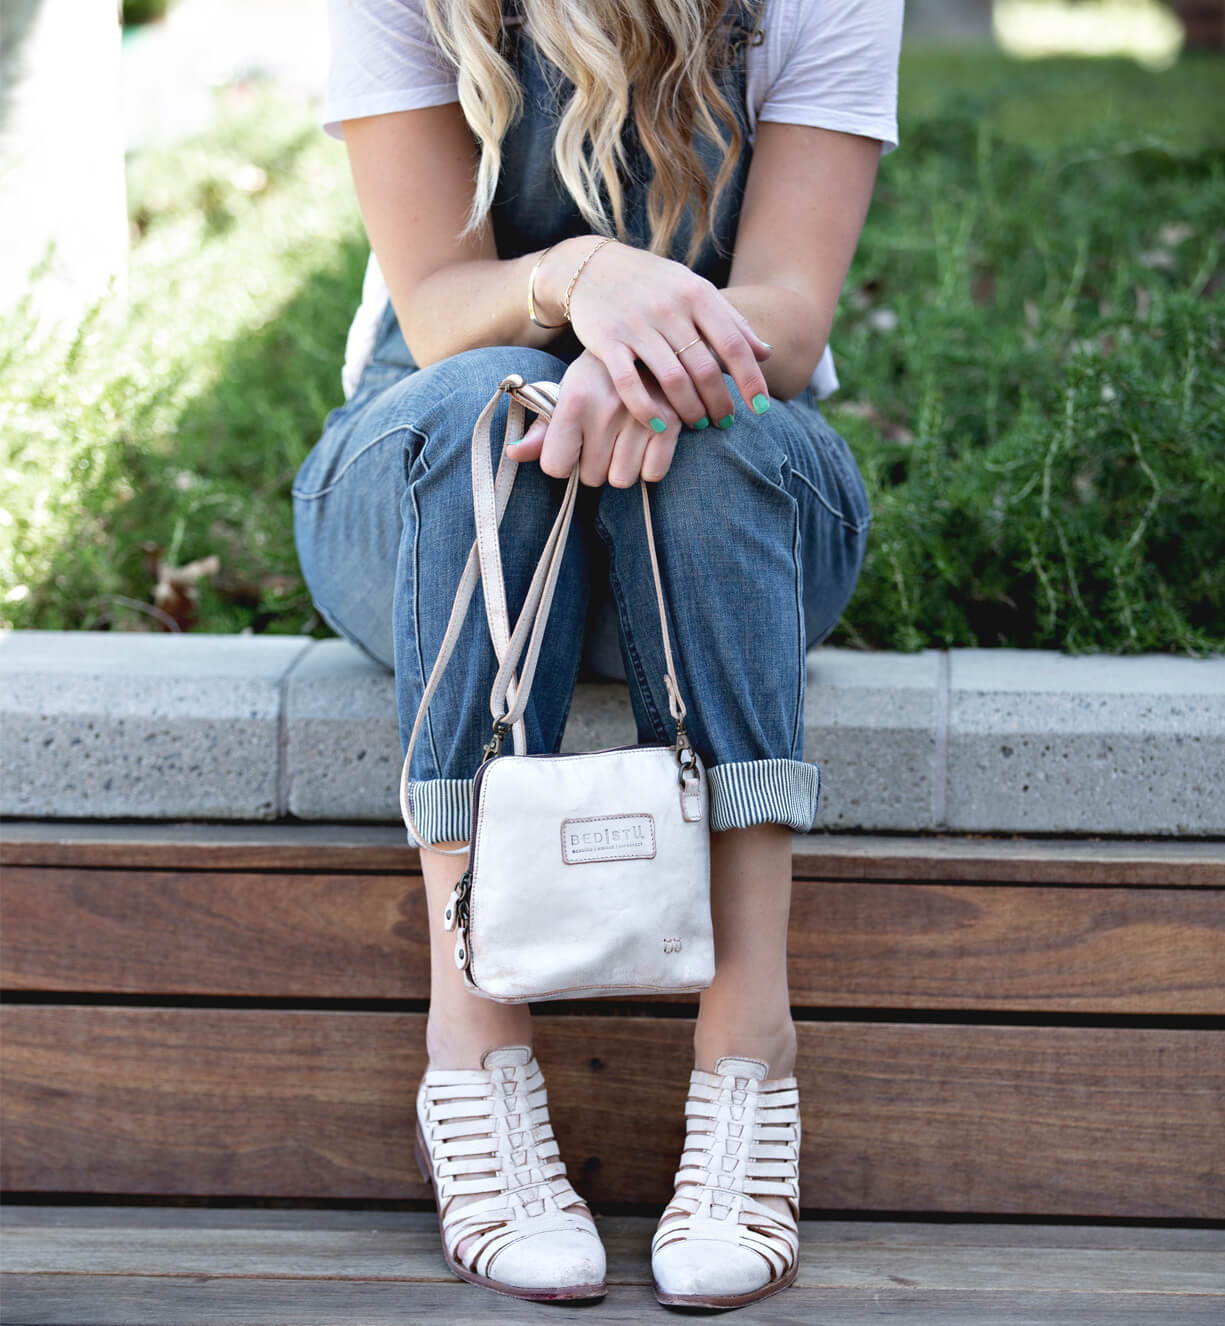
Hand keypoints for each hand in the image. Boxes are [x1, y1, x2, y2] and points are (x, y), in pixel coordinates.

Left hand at [505, 350, 679, 487]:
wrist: (649, 344)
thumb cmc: (599, 378)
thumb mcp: (567, 394)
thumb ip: (542, 429)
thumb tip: (513, 453)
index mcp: (575, 400)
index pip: (556, 465)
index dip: (562, 462)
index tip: (571, 448)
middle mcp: (607, 410)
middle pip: (591, 477)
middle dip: (594, 465)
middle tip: (602, 439)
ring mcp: (641, 418)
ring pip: (622, 480)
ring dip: (621, 468)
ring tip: (624, 441)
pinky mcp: (671, 424)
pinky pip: (653, 474)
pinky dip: (649, 466)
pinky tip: (645, 444)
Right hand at [538, 238, 772, 433]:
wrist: (592, 267)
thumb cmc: (653, 284)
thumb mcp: (694, 290)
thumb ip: (730, 320)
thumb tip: (767, 354)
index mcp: (696, 294)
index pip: (734, 344)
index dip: (751, 380)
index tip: (762, 409)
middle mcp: (669, 308)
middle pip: (705, 368)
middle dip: (720, 402)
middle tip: (725, 422)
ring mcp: (636, 324)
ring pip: (673, 379)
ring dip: (690, 409)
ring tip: (698, 424)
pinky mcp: (607, 341)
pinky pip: (630, 383)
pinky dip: (646, 409)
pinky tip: (660, 425)